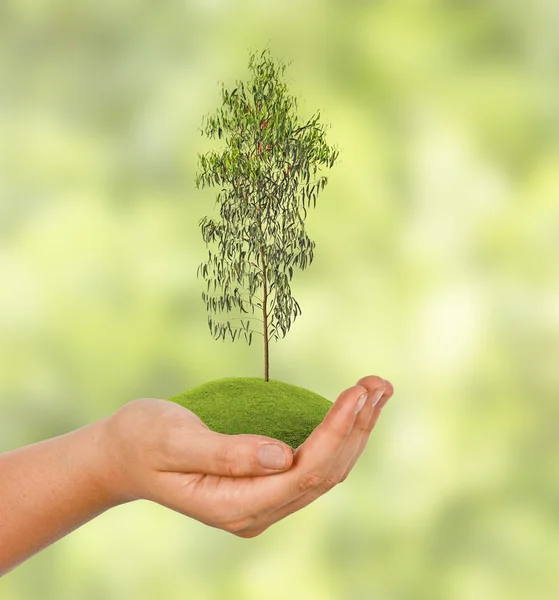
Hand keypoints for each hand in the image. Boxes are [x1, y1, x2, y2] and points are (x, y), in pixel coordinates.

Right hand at [100, 375, 393, 536]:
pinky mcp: (264, 485)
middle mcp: (256, 511)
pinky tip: (353, 411)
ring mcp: (262, 501)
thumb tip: (281, 454)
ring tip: (377, 390)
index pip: (303, 473)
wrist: (122, 456)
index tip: (358, 393)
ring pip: (325, 471)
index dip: (336, 433)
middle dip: (357, 428)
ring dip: (355, 431)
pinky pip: (312, 465)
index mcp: (233, 505)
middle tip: (380, 383)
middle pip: (324, 474)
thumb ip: (225, 453)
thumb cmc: (142, 440)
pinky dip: (337, 435)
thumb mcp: (174, 440)